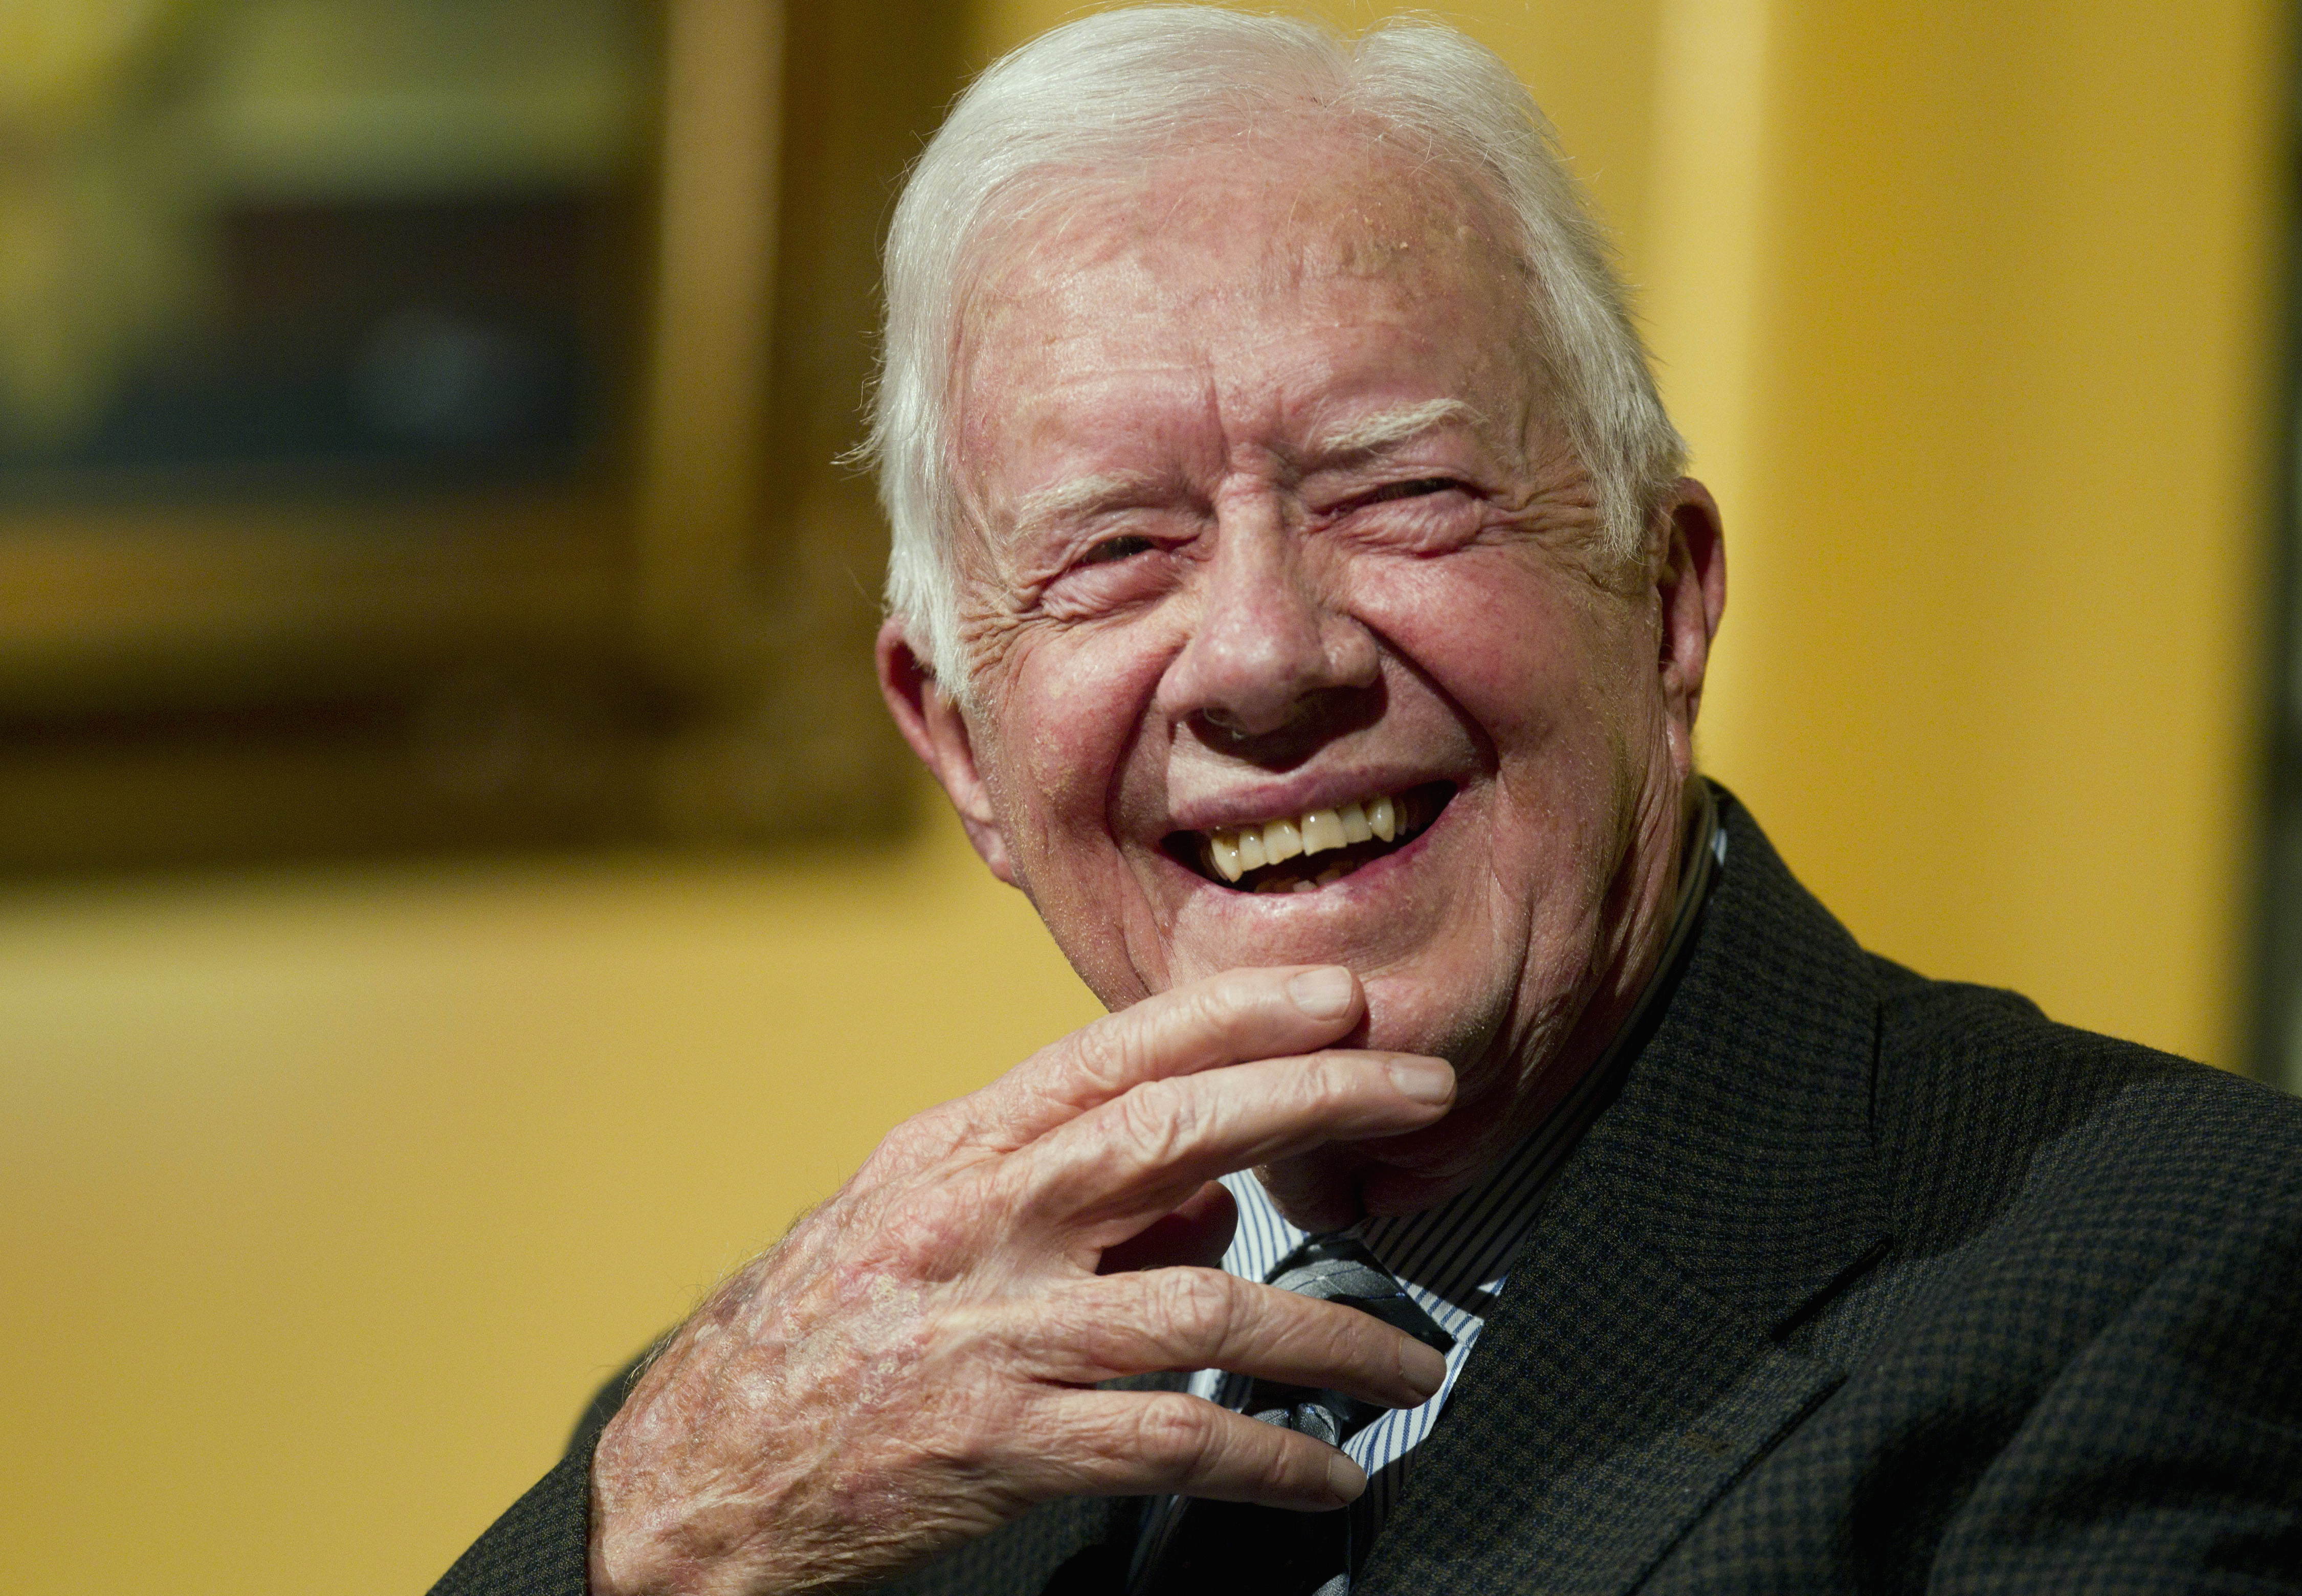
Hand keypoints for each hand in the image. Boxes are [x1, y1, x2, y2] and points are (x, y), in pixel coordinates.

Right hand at [588, 965, 1455, 1595]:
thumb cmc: (812, 1333)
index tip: (1340, 994)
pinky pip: (1169, 1441)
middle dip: (1319, 1098)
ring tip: (1414, 1359)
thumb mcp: (912, 1216)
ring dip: (1330, 1333)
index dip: (1239, 1012)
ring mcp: (992, 1331)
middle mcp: (980, 1220)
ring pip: (1202, 1304)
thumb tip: (1209, 1192)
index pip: (1117, 1051)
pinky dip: (1266, 1458)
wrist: (694, 1475)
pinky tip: (1327, 1475)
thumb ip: (1050, 1183)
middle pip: (1179, 1133)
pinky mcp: (999, 1446)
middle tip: (1426, 1087)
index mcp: (959, 1151)